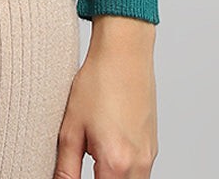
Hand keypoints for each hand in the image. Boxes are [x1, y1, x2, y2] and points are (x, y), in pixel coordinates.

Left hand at [53, 18, 157, 177]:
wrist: (124, 53)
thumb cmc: (98, 82)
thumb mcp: (71, 128)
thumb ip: (66, 168)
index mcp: (116, 164)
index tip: (71, 175)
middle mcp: (138, 166)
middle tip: (82, 164)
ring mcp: (149, 157)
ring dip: (110, 177)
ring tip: (93, 155)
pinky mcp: (152, 148)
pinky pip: (139, 173)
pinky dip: (123, 170)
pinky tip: (107, 147)